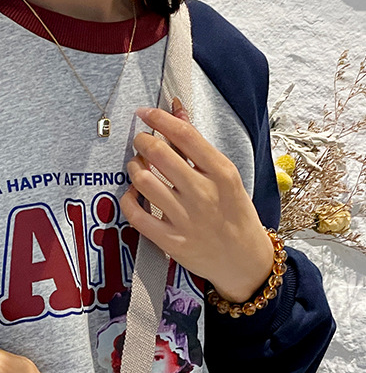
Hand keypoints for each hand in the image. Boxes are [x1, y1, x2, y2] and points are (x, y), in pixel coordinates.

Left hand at [123, 98, 275, 303]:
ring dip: (134, 167)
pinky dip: (128, 199)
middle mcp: (203, 194)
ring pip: (144, 181)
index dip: (159, 119)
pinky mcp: (171, 241)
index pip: (184, 135)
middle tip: (140, 142)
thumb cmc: (235, 213)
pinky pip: (136, 215)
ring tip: (137, 166)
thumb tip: (176, 111)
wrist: (245, 261)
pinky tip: (133, 193)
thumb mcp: (226, 176)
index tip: (145, 113)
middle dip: (142, 142)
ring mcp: (186, 219)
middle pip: (159, 154)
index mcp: (221, 173)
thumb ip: (198, 146)